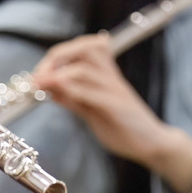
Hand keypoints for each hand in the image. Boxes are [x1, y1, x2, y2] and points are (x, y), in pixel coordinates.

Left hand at [32, 34, 191, 192]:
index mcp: (106, 76)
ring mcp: (115, 91)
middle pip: (84, 49)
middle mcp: (111, 78)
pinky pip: (93, 93)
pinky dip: (72, 91)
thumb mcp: (93, 112)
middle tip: (39, 75)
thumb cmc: (124, 128)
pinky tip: (59, 95)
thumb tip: (50, 90)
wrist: (153, 145)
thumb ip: (74, 100)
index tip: (41, 72)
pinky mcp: (118, 107)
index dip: (59, 54)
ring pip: (84, 69)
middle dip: (56, 57)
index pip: (84, 47)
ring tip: (41, 85)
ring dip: (58, 75)